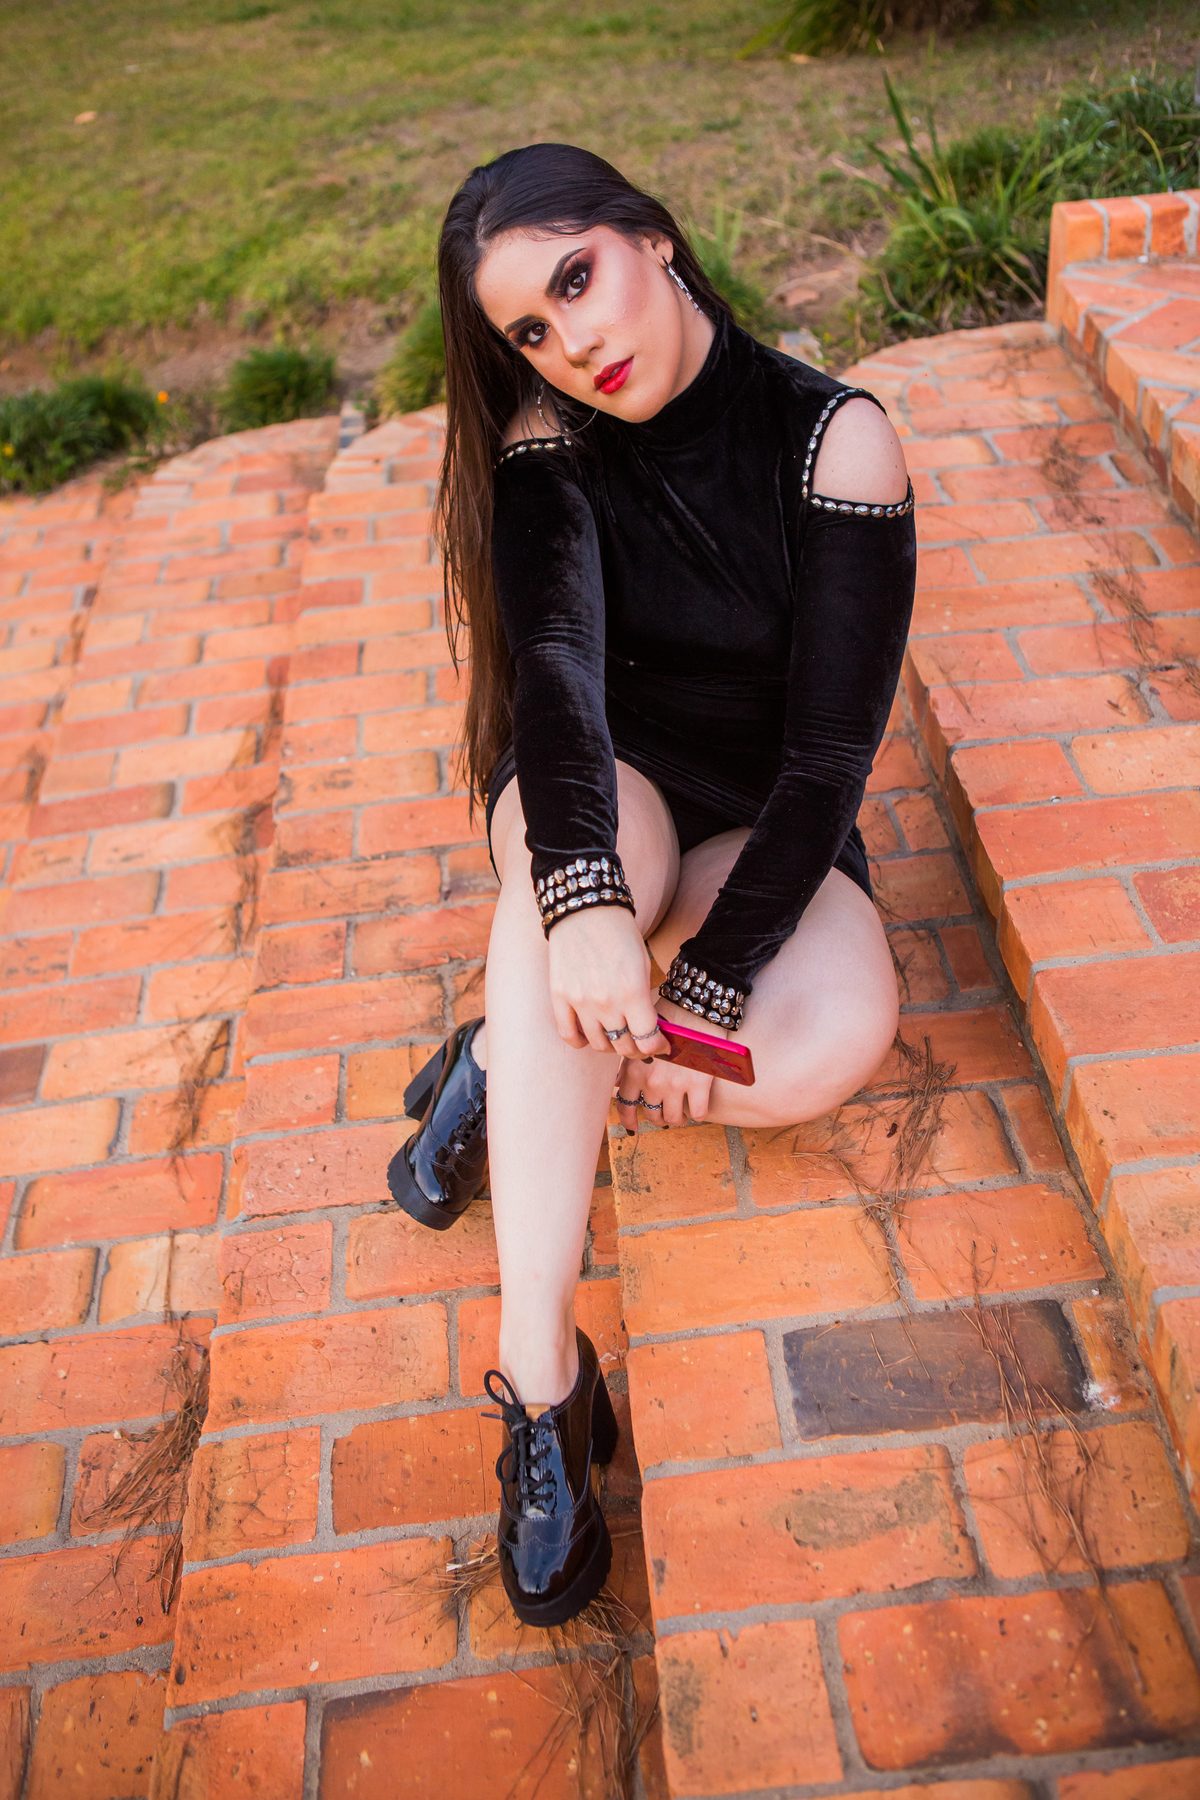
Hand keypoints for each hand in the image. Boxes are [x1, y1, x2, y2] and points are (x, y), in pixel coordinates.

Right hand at [546, 906, 668, 1058]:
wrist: (586, 910)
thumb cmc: (620, 935)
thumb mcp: (644, 965)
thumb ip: (645, 1001)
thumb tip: (651, 1030)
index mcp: (633, 992)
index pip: (647, 1041)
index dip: (657, 1048)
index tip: (659, 1046)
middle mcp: (606, 1002)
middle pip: (624, 1047)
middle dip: (637, 1049)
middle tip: (640, 1042)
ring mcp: (580, 1002)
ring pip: (599, 1045)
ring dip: (612, 1046)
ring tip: (616, 1036)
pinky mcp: (560, 997)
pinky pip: (569, 1035)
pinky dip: (581, 1042)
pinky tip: (589, 1036)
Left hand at [615, 996, 724, 1131]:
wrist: (697, 1005)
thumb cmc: (668, 1016)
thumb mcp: (640, 1039)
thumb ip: (628, 1063)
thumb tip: (619, 1084)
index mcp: (635, 1069)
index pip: (625, 1105)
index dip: (628, 1120)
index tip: (633, 1127)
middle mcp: (652, 1081)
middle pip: (651, 1115)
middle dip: (658, 1118)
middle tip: (665, 1114)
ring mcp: (676, 1085)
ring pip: (674, 1118)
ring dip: (678, 1119)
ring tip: (682, 1113)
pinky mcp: (700, 1085)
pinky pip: (699, 1112)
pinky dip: (699, 1113)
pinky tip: (699, 1106)